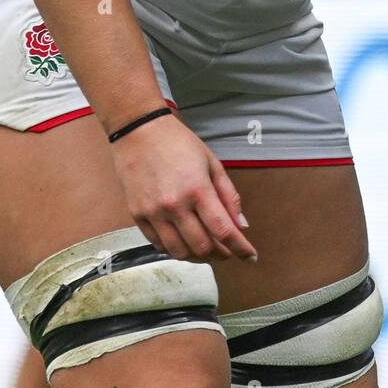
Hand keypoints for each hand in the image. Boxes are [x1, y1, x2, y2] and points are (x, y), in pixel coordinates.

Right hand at [110, 114, 256, 263]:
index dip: (240, 248)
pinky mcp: (137, 216)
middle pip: (202, 247)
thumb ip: (228, 195)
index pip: (224, 230)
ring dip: (197, 256)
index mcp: (197, 189)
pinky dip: (175, 249)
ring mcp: (154, 213)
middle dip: (220, 254)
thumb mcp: (211, 162)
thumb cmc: (178, 143)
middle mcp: (175, 205)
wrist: (138, 130)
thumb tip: (240, 225)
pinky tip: (183, 241)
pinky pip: (158, 245)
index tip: (250, 256)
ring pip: (179, 252)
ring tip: (206, 248)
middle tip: (227, 250)